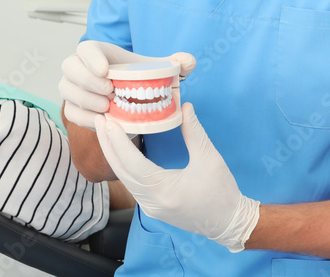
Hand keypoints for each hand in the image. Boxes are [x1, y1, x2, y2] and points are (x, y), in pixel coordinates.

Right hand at [59, 41, 195, 128]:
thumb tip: (188, 62)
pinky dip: (85, 118)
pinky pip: (70, 112)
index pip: (85, 48)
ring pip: (67, 91)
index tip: (106, 71)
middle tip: (111, 93)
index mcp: (97, 51)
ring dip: (86, 100)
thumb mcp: (160, 69)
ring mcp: (72, 87)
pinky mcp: (73, 107)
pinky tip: (102, 120)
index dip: (91, 58)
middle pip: (70, 67)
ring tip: (109, 107)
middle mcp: (79, 66)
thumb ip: (178, 63)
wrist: (131, 98)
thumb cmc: (140, 78)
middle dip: (88, 80)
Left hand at [95, 102, 259, 252]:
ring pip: (123, 178)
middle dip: (108, 144)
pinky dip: (123, 165)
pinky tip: (121, 150)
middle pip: (120, 170)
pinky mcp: (153, 207)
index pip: (132, 162)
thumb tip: (185, 106)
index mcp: (163, 191)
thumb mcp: (209, 158)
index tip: (108, 119)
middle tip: (100, 119)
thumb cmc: (221, 192)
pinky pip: (132, 184)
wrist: (229, 223)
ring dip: (114, 154)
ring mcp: (150, 207)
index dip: (117, 140)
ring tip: (107, 131)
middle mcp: (151, 202)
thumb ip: (194, 131)